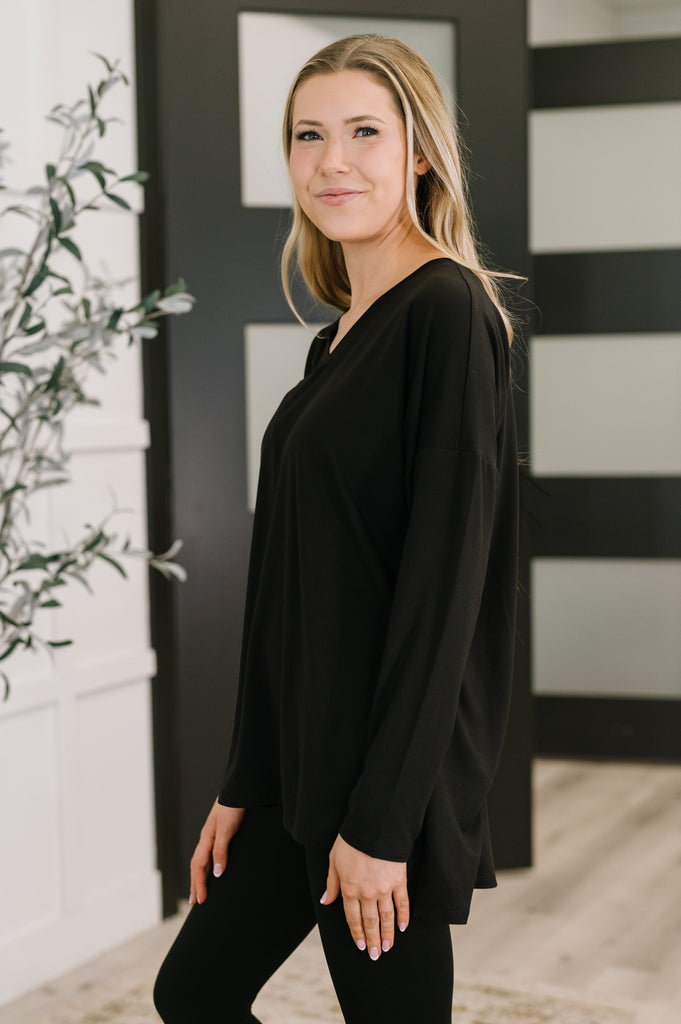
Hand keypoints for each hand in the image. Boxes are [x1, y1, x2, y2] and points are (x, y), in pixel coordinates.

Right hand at [189, 799, 245, 904]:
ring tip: (198, 890)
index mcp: (206, 839)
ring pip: (201, 861)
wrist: (239, 790)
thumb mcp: (227, 830)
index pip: (199, 867)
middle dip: (195, 884)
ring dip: (199, 877)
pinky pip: (209, 855)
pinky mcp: (220, 833)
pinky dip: (206, 866)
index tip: (201, 901)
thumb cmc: (233, 807)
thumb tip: (217, 874)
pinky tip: (211, 870)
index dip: (199, 884)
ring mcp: (212, 835)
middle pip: (196, 866)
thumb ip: (221, 851)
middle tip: (194, 902)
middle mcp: (207, 838)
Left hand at [321, 834, 409, 959]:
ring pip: (386, 917)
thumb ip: (332, 883)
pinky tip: (403, 927)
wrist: (374, 827)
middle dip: (372, 941)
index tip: (360, 946)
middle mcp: (366, 893)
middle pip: (370, 922)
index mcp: (349, 889)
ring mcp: (384, 888)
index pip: (352, 918)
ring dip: (386, 934)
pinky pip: (402, 903)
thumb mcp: (334, 860)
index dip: (356, 933)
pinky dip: (403, 916)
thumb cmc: (351, 841)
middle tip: (375, 955)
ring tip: (387, 948)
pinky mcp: (399, 881)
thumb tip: (326, 901)